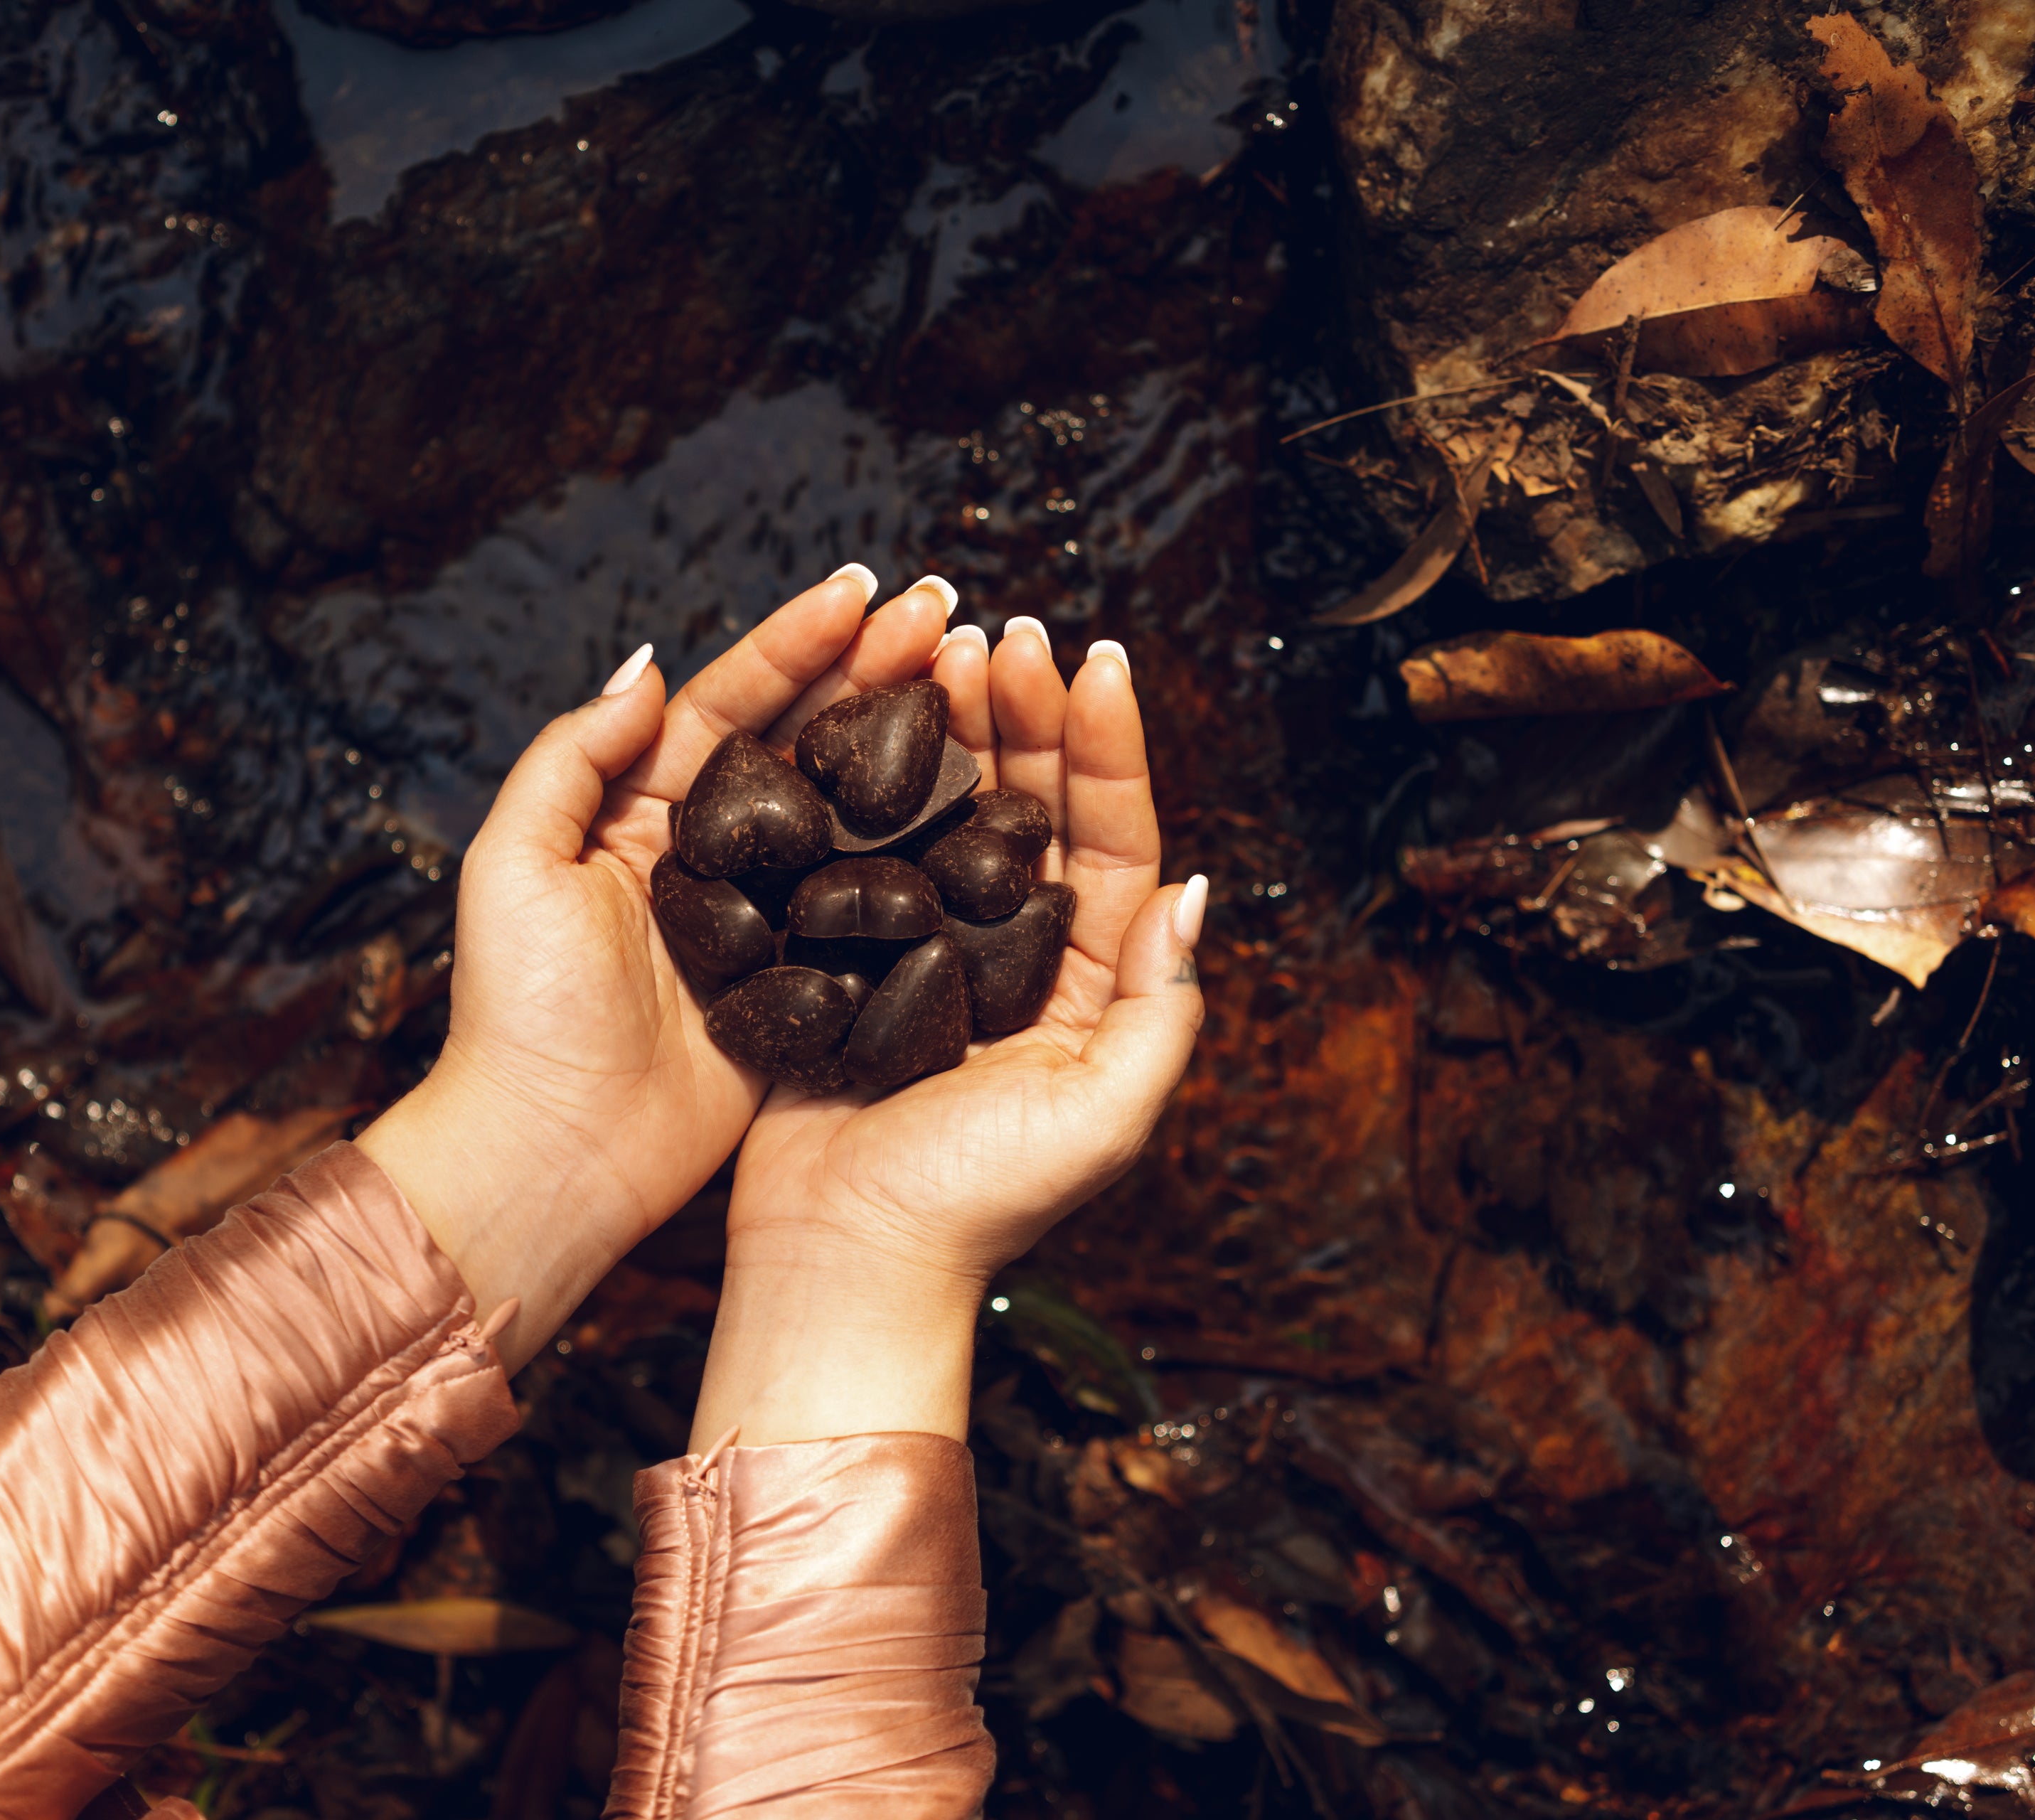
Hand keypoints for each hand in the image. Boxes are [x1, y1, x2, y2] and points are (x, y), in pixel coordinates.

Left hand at [358, 566, 963, 1366]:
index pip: (733, 704)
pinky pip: (872, 905)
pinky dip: (926, 855)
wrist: (553, 1150)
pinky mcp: (805, 983)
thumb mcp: (516, 866)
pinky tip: (982, 805)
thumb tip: (649, 666)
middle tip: (950, 614)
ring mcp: (768, 917)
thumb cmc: (519, 1012)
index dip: (799, 643)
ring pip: (852, 811)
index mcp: (641, 811)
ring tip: (979, 680)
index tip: (867, 590)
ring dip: (913, 745)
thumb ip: (572, 758)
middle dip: (877, 671)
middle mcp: (713, 854)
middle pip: (807, 741)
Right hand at [689, 616, 1205, 1447]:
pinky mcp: (847, 950)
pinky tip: (861, 717)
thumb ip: (1159, 1005)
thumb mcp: (1104, 1115)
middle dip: (1022, 711)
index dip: (1107, 746)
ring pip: (948, 807)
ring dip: (947, 724)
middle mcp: (1013, 951)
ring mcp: (926, 945)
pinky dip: (867, 778)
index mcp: (1087, 981)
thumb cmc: (976, 1203)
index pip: (1112, 836)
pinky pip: (867, 845)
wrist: (841, 1258)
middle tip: (1001, 632)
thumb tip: (1193, 887)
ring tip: (938, 648)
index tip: (1096, 661)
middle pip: (1030, 801)